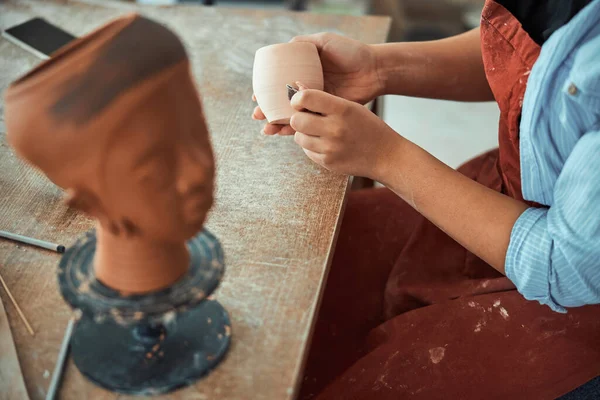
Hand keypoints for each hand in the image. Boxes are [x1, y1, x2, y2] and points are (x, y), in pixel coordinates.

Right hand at [252, 33, 383, 134]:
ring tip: (267, 129)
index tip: (256, 98)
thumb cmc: (351, 52)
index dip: (265, 91)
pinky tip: (284, 133)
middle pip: (282, 102)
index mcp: (305, 73)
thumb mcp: (325, 42)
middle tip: (258, 116)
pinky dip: (296, 130)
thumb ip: (304, 43)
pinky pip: (309, 124)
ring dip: (278, 123)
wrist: (374, 69)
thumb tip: (283, 47)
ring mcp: (318, 104)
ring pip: (293, 115)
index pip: (279, 84)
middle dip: (267, 111)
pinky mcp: (327, 115)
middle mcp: (308, 89)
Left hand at [289, 88, 401, 179]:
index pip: (306, 98)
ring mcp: (330, 148)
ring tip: (318, 132)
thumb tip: (297, 87)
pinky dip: (312, 147)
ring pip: (299, 137)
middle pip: (296, 120)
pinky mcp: (327, 163)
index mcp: (342, 109)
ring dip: (304, 133)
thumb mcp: (351, 107)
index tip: (300, 102)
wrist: (386, 156)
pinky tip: (326, 144)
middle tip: (307, 118)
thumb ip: (325, 100)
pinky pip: (307, 151)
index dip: (297, 99)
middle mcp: (335, 129)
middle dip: (299, 118)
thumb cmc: (367, 127)